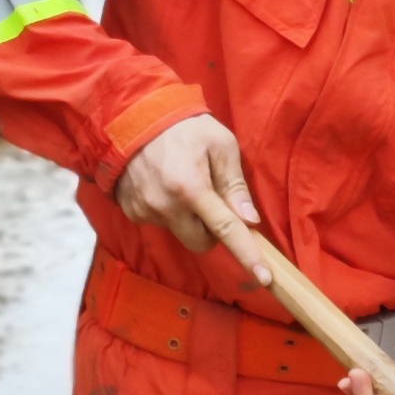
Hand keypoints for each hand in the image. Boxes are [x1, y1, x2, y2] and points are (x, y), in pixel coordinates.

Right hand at [116, 114, 264, 268]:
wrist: (132, 116)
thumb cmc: (185, 127)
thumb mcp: (221, 146)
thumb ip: (235, 186)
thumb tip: (249, 220)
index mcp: (191, 188)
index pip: (225, 230)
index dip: (247, 255)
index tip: (264, 278)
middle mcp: (164, 205)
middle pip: (200, 243)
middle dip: (213, 231)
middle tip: (213, 202)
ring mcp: (143, 210)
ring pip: (179, 233)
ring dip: (188, 219)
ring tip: (182, 183)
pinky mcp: (129, 210)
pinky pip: (159, 223)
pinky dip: (167, 212)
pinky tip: (163, 186)